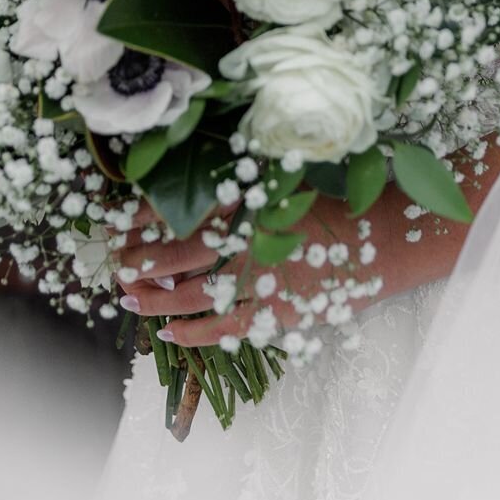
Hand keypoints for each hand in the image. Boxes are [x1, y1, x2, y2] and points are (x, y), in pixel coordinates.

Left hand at [115, 138, 499, 348]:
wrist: (387, 239)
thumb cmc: (340, 197)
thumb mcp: (291, 171)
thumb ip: (250, 172)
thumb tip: (208, 167)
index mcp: (253, 208)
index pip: (187, 219)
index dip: (148, 224)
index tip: (118, 225)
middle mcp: (252, 248)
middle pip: (183, 258)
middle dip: (143, 262)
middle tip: (111, 264)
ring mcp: (264, 286)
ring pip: (196, 296)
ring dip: (157, 297)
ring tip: (125, 297)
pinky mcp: (279, 315)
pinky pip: (228, 330)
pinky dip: (196, 333)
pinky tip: (168, 332)